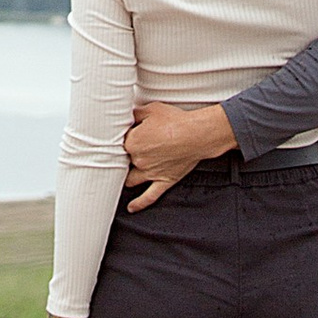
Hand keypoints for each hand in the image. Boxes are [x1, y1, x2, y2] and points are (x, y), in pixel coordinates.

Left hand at [122, 98, 238, 211]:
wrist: (197, 134)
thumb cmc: (176, 121)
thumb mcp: (152, 110)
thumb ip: (136, 114)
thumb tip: (129, 116)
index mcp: (132, 142)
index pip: (120, 142)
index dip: (126, 136)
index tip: (131, 133)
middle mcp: (138, 160)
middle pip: (125, 160)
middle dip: (128, 155)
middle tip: (133, 148)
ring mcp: (150, 173)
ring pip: (132, 179)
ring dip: (128, 176)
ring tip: (126, 173)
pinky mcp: (164, 180)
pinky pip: (149, 196)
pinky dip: (139, 203)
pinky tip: (132, 207)